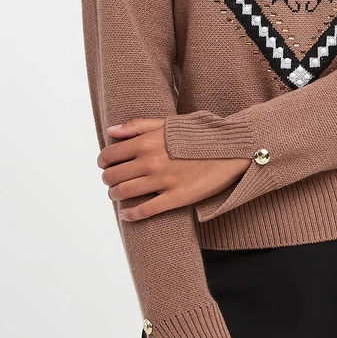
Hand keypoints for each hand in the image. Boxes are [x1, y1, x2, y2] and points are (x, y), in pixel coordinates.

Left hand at [97, 117, 250, 220]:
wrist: (233, 148)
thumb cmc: (201, 134)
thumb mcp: (169, 123)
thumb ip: (138, 126)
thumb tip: (110, 131)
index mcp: (148, 141)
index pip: (110, 154)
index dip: (103, 161)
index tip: (106, 165)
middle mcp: (151, 161)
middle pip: (113, 176)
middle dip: (108, 179)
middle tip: (112, 181)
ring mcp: (163, 181)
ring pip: (124, 193)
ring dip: (115, 195)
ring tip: (117, 195)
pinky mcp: (176, 197)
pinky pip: (145, 210)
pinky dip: (130, 215)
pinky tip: (126, 215)